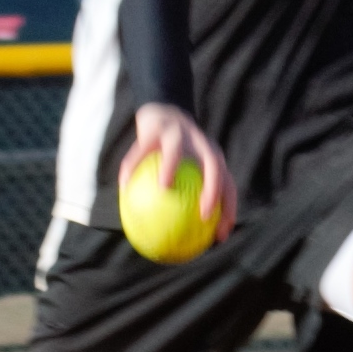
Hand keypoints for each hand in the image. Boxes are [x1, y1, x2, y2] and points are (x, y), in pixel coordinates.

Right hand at [122, 103, 236, 235]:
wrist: (161, 113)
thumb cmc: (175, 153)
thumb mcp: (185, 171)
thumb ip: (185, 199)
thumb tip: (180, 238)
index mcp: (213, 158)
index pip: (228, 185)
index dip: (229, 209)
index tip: (221, 234)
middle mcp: (201, 145)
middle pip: (214, 166)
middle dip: (213, 189)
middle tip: (204, 214)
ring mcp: (180, 134)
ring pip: (176, 150)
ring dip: (172, 167)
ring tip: (164, 188)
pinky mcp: (156, 128)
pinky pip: (142, 149)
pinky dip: (133, 166)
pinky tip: (123, 185)